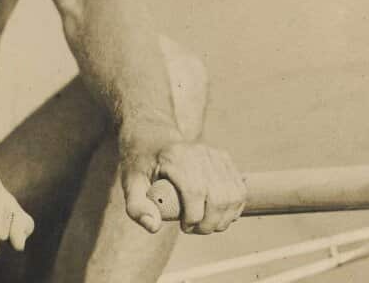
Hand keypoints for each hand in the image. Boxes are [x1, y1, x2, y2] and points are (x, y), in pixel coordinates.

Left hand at [120, 140, 245, 234]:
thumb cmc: (141, 164)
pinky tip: (219, 215)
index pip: (195, 191)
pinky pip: (239, 190)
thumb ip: (137, 208)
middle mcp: (198, 153)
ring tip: (206, 225)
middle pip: (218, 197)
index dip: (194, 217)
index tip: (184, 228)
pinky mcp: (224, 158)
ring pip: (233, 195)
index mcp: (175, 157)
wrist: (153, 138)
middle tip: (194, 230)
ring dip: (223, 219)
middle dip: (210, 223)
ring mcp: (214, 154)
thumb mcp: (130, 184)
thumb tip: (153, 227)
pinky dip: (233, 208)